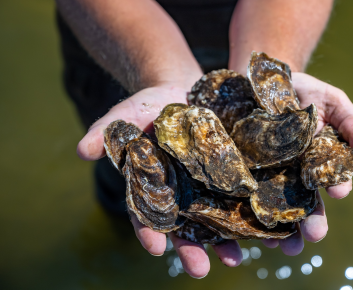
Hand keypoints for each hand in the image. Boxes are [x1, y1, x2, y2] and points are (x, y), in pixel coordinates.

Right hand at [77, 85, 243, 277]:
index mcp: (152, 187)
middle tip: (199, 270)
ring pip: (215, 220)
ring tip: (236, 259)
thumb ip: (105, 133)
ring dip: (225, 242)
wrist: (185, 90)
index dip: (149, 231)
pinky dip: (250, 215)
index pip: (146, 215)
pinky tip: (263, 230)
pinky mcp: (230, 176)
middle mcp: (179, 194)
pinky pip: (240, 198)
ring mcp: (206, 187)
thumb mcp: (127, 115)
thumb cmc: (150, 105)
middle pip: (184, 227)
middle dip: (192, 249)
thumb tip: (81, 151)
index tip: (155, 247)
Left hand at [259, 72, 352, 250]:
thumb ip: (350, 120)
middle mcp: (298, 175)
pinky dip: (251, 216)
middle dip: (313, 221)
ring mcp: (271, 177)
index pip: (332, 179)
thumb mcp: (331, 99)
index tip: (338, 190)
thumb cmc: (303, 91)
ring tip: (285, 245)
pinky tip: (253, 230)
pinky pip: (248, 199)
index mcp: (321, 161)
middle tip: (315, 235)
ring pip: (279, 209)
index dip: (337, 185)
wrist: (262, 82)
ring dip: (284, 230)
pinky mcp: (245, 175)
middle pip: (307, 204)